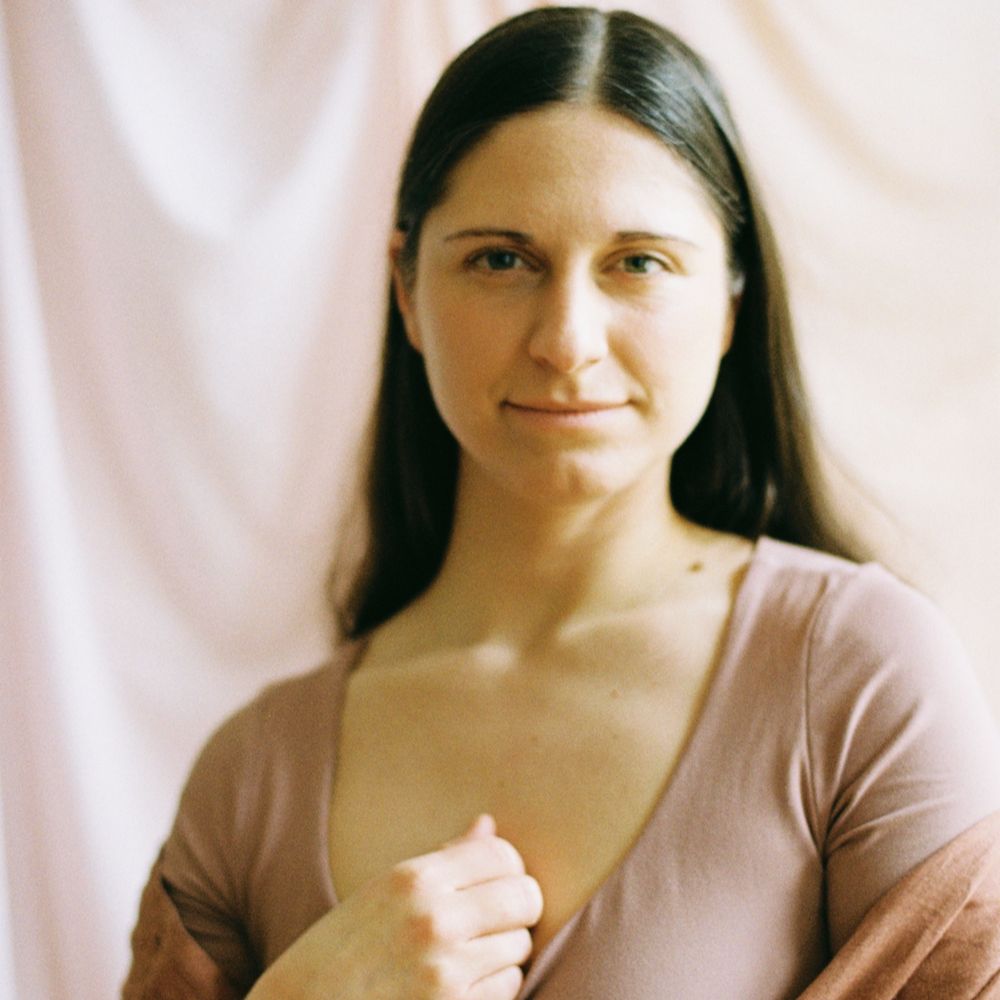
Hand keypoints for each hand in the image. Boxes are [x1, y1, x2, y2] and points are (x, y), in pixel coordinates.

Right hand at [248, 814, 542, 999]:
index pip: (503, 855)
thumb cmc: (338, 953)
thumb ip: (444, 859)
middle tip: (490, 925)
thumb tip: (489, 824)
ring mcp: (444, 973)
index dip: (509, 871)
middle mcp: (432, 920)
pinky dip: (493, 990)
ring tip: (461, 961)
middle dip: (517, 912)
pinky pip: (508, 989)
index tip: (496, 886)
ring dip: (502, 956)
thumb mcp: (382, 893)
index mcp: (413, 879)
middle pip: (525, 899)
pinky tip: (457, 989)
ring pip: (520, 949)